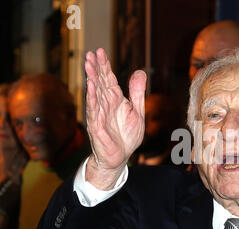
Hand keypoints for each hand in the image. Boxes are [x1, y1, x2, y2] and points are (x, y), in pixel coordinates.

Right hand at [84, 48, 145, 188]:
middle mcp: (105, 104)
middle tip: (91, 52)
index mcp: (115, 100)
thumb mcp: (137, 111)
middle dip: (95, 67)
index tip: (101, 51)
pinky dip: (92, 98)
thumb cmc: (127, 135)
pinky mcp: (96, 125)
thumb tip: (140, 72)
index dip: (105, 65)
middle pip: (99, 82)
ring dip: (91, 78)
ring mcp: (99, 114)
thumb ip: (138, 93)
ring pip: (94, 93)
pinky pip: (93, 110)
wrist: (120, 157)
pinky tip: (90, 86)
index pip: (108, 79)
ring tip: (87, 63)